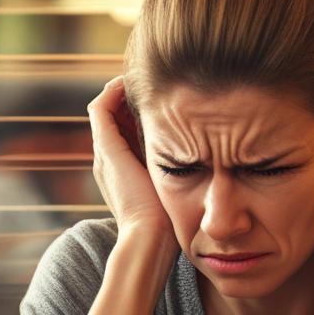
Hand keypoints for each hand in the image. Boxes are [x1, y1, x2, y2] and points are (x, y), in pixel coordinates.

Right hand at [88, 76, 171, 241]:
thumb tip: (212, 161)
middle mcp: (108, 160)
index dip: (141, 111)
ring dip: (123, 90)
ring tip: (145, 77)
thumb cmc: (168, 223)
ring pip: (106, 109)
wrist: (148, 237)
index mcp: (124, 171)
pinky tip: (136, 81)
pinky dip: (115, 91)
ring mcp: (104, 153)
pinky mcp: (106, 148)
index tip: (166, 97)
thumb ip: (184, 175)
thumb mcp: (176, 191)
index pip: (126, 129)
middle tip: (156, 82)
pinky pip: (101, 108)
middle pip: (114, 116)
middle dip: (132, 98)